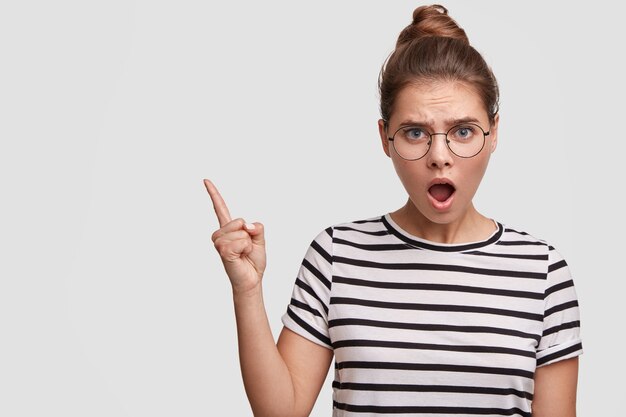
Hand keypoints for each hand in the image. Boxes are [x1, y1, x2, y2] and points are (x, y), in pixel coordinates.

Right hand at [204, 179, 265, 294]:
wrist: (252, 279)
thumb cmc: (253, 260)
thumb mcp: (260, 239)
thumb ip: (256, 227)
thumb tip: (246, 225)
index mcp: (229, 228)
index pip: (220, 208)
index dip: (213, 194)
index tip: (206, 180)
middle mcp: (221, 234)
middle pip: (238, 220)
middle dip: (248, 233)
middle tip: (246, 248)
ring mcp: (220, 243)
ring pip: (239, 231)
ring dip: (247, 242)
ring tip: (243, 253)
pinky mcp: (223, 251)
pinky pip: (240, 241)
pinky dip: (245, 248)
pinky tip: (240, 256)